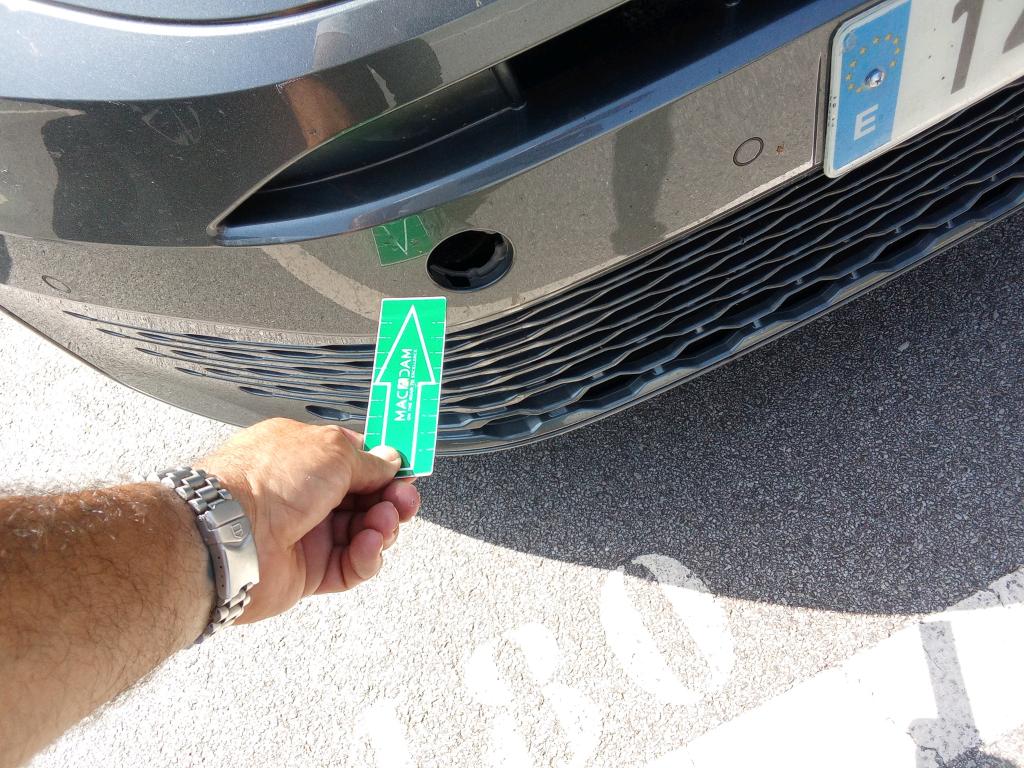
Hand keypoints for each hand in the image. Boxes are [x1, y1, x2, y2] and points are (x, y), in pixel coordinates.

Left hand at [200, 418, 419, 622]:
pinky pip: (352, 566)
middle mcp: (305, 494)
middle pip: (366, 498)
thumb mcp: (332, 450)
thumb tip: (391, 462)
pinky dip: (367, 557)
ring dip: (383, 527)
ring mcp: (308, 533)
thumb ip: (369, 460)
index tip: (408, 470)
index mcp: (305, 456)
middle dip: (392, 499)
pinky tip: (369, 546)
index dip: (385, 466)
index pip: (356, 460)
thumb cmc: (268, 481)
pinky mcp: (310, 572)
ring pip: (364, 532)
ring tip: (383, 523)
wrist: (229, 534)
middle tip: (404, 500)